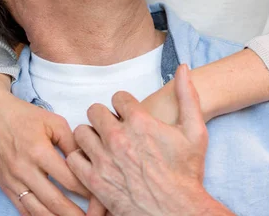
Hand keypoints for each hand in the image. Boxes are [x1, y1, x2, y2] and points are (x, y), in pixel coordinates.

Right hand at [0, 74, 88, 215]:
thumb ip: (71, 141)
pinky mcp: (5, 185)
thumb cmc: (25, 116)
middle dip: (74, 213)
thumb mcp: (53, 121)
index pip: (68, 179)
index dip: (85, 190)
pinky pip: (22, 208)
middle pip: (54, 201)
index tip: (98, 195)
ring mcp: (13, 180)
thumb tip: (86, 159)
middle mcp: (24, 169)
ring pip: (37, 210)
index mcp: (39, 151)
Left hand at [67, 65, 218, 215]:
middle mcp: (118, 137)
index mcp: (140, 121)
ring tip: (103, 145)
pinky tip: (96, 163)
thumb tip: (183, 67)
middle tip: (114, 128)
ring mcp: (104, 160)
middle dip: (104, 117)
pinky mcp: (95, 182)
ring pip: (81, 132)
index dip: (124, 104)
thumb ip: (188, 95)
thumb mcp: (195, 131)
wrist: (178, 212)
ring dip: (91, 136)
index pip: (117, 97)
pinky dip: (82, 159)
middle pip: (94, 110)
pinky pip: (74, 158)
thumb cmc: (187, 173)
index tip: (129, 115)